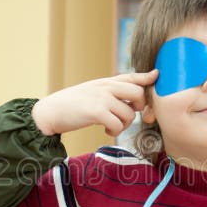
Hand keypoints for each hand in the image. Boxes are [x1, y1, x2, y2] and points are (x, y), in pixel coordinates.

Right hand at [32, 71, 157, 136]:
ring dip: (124, 125)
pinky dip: (114, 131)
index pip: (131, 76)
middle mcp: (106, 87)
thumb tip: (132, 103)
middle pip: (138, 92)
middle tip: (129, 115)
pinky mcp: (96, 111)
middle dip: (140, 107)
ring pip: (129, 113)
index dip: (146, 76)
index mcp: (105, 82)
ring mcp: (101, 98)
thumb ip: (110, 93)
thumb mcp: (92, 93)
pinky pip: (118, 124)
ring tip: (111, 126)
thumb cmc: (72, 105)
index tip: (157, 75)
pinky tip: (106, 130)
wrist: (50, 112)